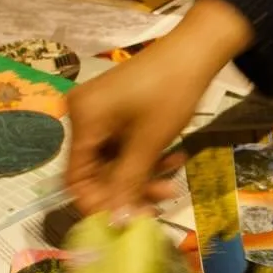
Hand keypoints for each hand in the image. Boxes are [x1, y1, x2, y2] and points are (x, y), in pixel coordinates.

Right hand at [66, 0, 252, 214]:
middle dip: (128, 191)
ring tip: (171, 182)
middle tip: (157, 206)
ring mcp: (102, 114)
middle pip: (98, 173)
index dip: (97, 205)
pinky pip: (125, 146)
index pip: (75, 179)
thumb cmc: (170, 92)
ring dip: (143, 176)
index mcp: (82, 122)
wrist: (196, 49)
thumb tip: (115, 223)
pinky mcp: (119, 112)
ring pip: (116, 163)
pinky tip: (173, 160)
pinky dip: (146, 158)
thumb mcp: (148, 144)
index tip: (123, 223)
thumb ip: (128, 184)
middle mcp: (84, 117)